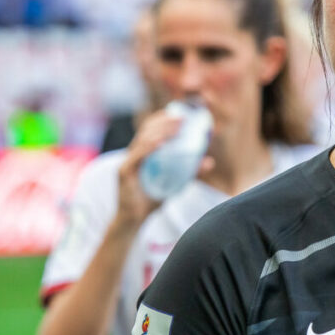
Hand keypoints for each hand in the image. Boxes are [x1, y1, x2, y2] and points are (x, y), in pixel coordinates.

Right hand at [114, 110, 181, 228]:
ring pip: (143, 140)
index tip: (180, 114)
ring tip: (176, 128)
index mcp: (143, 153)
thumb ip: (190, 171)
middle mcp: (133, 154)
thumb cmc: (152, 200)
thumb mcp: (175, 183)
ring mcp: (127, 162)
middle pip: (147, 131)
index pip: (151, 130)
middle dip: (165, 122)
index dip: (163, 120)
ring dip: (160, 132)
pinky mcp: (123, 172)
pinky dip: (148, 148)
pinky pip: (136, 156)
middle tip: (182, 119)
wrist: (134, 220)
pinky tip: (160, 143)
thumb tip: (210, 161)